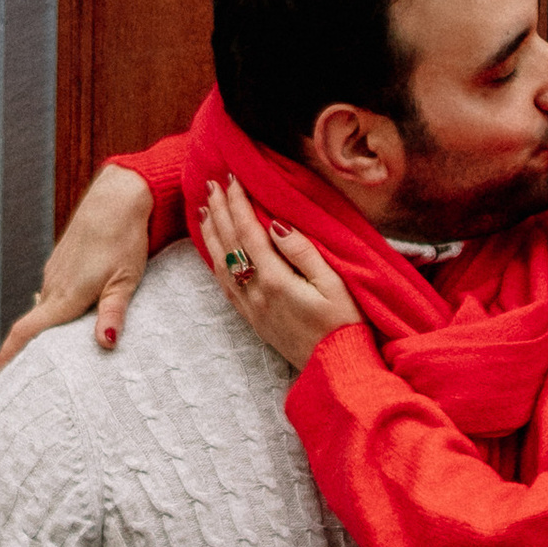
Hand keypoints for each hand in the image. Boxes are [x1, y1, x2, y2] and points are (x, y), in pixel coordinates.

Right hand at [0, 164, 153, 368]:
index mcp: (65, 296)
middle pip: (32, 327)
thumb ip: (113, 314)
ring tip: (48, 358)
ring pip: (43, 310)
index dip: (8, 356)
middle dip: (24, 352)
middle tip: (25, 379)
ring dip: (42, 333)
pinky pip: (52, 295)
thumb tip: (107, 343)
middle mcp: (54, 286)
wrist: (117, 198)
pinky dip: (53, 313)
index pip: (26, 332)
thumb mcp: (125, 281)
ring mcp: (55, 273)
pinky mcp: (62, 264)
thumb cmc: (123, 239)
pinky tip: (68, 321)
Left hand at [199, 176, 362, 369]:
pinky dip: (215, 261)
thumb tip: (276, 225)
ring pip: (221, 265)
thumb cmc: (343, 323)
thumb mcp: (333, 283)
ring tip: (204, 210)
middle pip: (230, 244)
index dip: (239, 204)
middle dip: (220, 211)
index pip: (249, 233)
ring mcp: (251, 308)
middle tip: (211, 184)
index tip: (232, 179)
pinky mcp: (252, 319)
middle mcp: (256, 293)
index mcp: (276, 280)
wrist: (336, 367)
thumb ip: (303, 252)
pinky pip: (225, 285)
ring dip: (211, 234)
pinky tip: (214, 249)